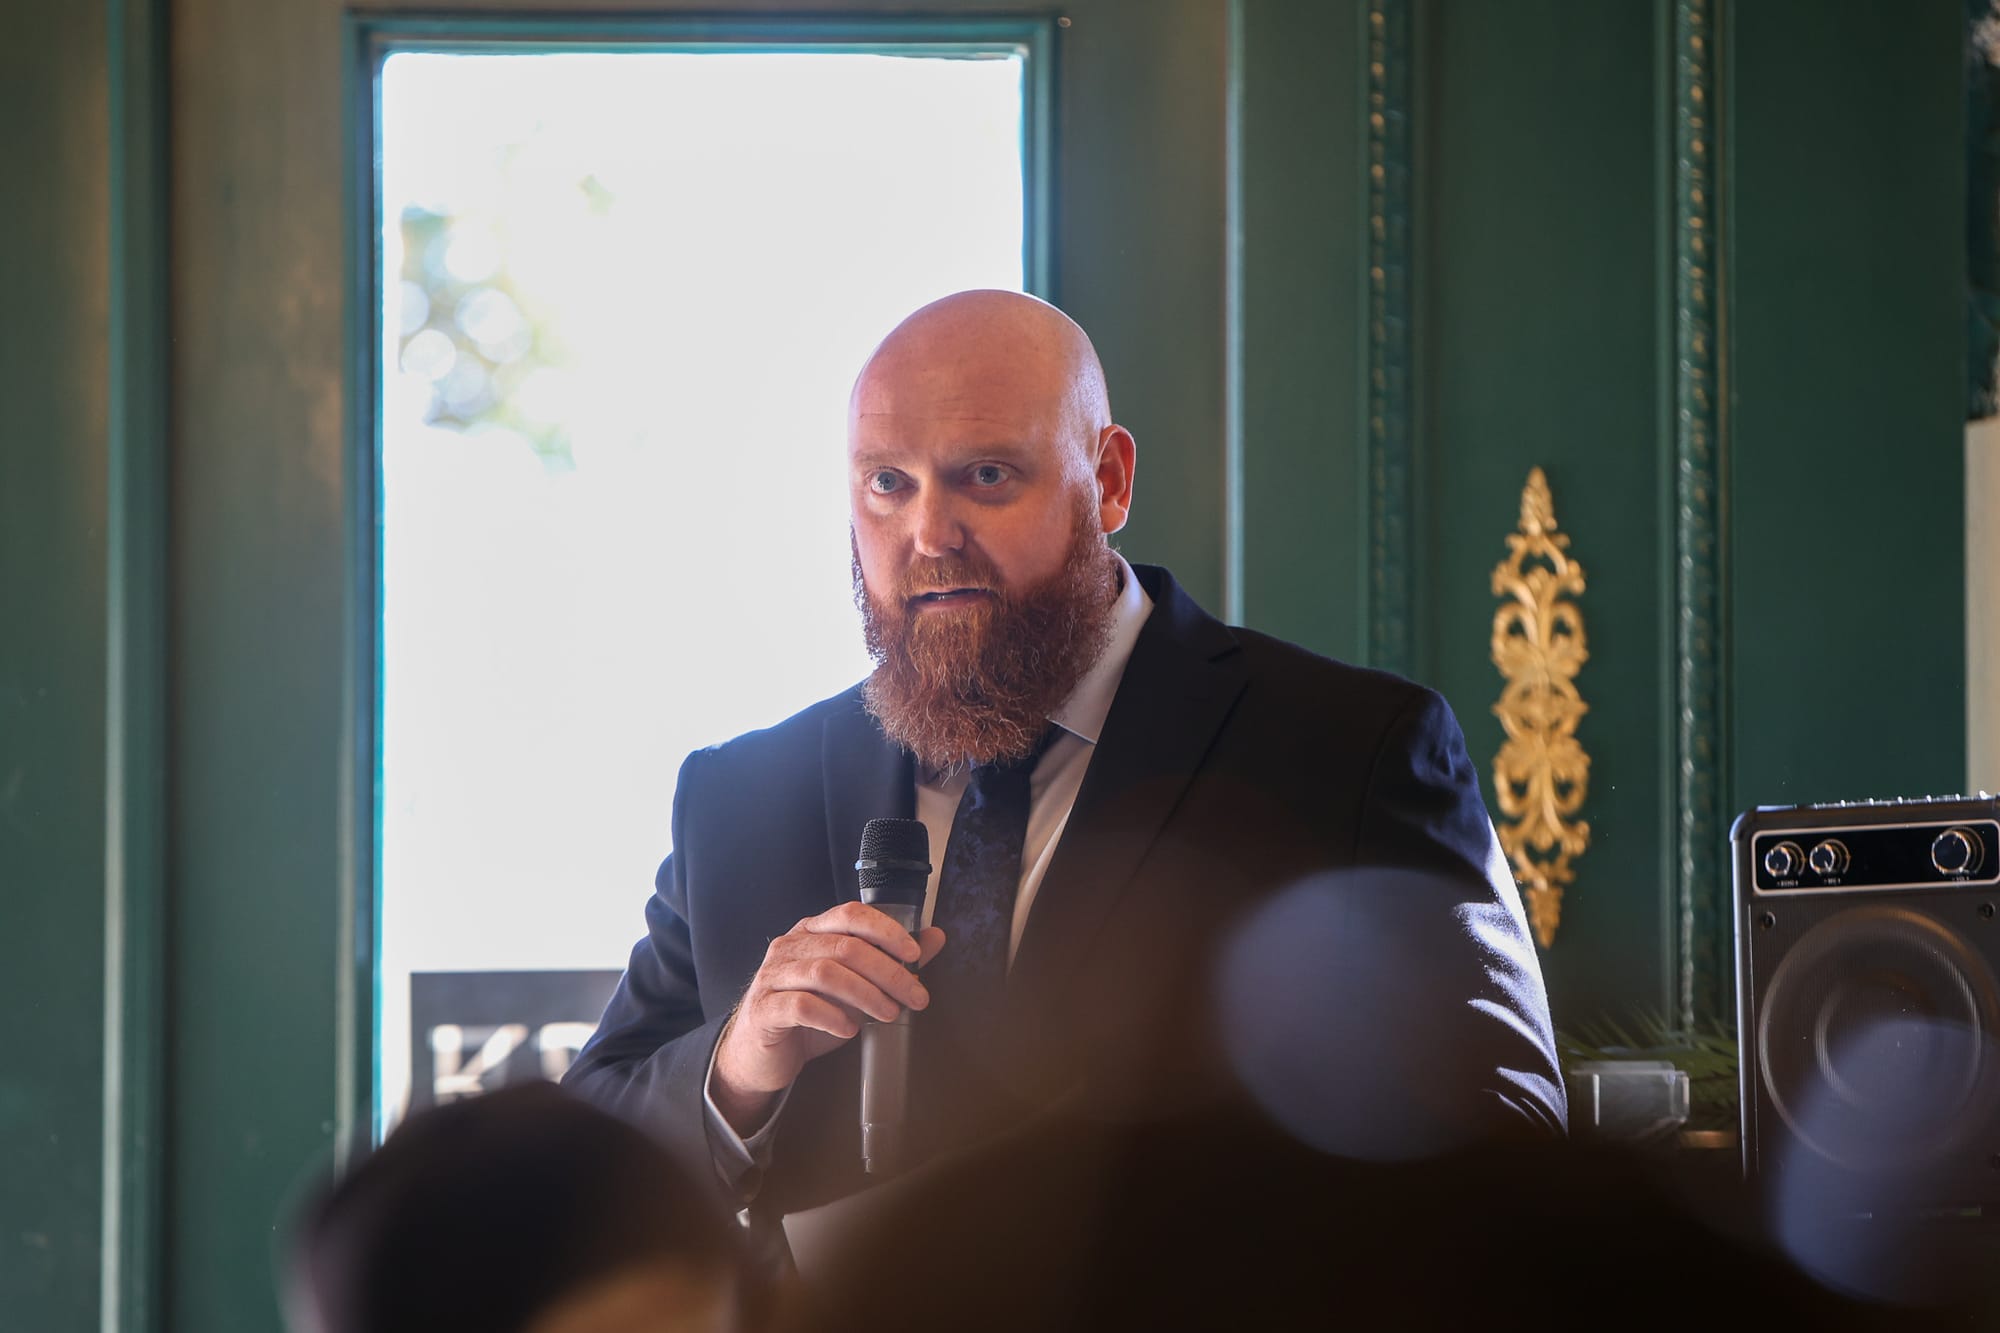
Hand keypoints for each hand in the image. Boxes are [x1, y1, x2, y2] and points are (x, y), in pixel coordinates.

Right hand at [712, 901, 944, 1133]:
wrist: (761, 1054)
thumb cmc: (810, 1016)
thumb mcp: (854, 987)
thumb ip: (891, 961)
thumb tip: (934, 937)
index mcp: (812, 932)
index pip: (850, 914)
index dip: (885, 930)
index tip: (914, 955)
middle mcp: (790, 947)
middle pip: (845, 946)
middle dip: (888, 972)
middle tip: (915, 997)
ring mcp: (772, 976)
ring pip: (825, 973)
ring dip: (866, 994)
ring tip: (889, 1014)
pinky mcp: (764, 1008)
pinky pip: (802, 1005)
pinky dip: (832, 1016)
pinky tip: (849, 1030)